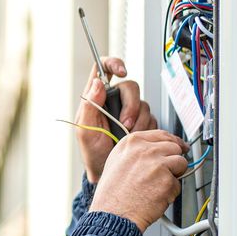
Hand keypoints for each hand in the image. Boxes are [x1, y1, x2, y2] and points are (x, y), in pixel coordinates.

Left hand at [76, 56, 157, 182]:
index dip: (114, 63)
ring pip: (143, 104)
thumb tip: (96, 83)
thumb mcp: (85, 131)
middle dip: (131, 106)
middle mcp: (115, 101)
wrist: (108, 171)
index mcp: (97, 98)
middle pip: (131, 87)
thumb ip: (89, 106)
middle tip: (125, 124)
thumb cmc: (92, 152)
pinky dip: (146, 128)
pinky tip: (137, 138)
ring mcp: (130, 111)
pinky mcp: (142, 122)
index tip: (122, 72)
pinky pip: (151, 118)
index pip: (103, 69)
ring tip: (127, 136)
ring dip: (138, 121)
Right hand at [89, 129, 189, 231]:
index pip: (162, 134)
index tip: (178, 147)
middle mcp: (145, 150)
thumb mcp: (117, 161)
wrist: (113, 214)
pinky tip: (155, 197)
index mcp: (132, 142)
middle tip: (166, 172)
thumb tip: (157, 149)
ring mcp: (157, 164)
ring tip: (157, 186)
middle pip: (175, 147)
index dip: (172, 142)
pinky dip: (170, 193)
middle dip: (173, 160)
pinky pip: (178, 185)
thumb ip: (137, 151)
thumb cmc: (112, 194)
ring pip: (181, 163)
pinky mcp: (167, 181)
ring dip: (174, 175)